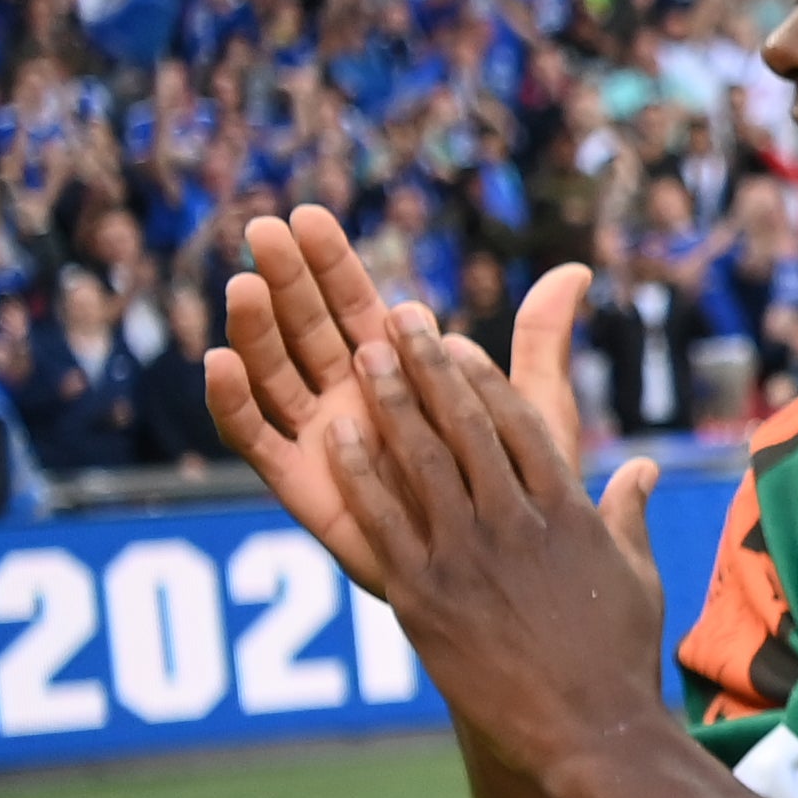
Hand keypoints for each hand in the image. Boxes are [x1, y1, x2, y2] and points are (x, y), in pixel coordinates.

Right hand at [209, 212, 598, 587]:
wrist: (504, 581)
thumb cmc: (519, 492)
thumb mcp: (533, 411)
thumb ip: (540, 342)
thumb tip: (576, 270)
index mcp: (397, 371)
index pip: (355, 303)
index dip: (332, 262)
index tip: (309, 216)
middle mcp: (349, 396)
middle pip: (306, 327)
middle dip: (286, 279)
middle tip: (266, 231)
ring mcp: (319, 437)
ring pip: (274, 372)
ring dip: (255, 329)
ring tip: (245, 284)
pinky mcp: (300, 484)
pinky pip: (256, 440)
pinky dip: (234, 403)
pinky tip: (221, 362)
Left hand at [315, 314, 671, 788]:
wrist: (589, 730)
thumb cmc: (620, 656)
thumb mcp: (638, 576)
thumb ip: (627, 515)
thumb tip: (641, 471)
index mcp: (569, 510)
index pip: (518, 422)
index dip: (482, 375)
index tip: (453, 342)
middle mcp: (515, 521)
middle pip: (463, 423)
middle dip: (427, 366)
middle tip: (395, 321)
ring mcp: (468, 555)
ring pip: (420, 459)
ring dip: (389, 402)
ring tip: (362, 357)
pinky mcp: (427, 594)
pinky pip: (384, 519)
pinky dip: (360, 472)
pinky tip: (337, 435)